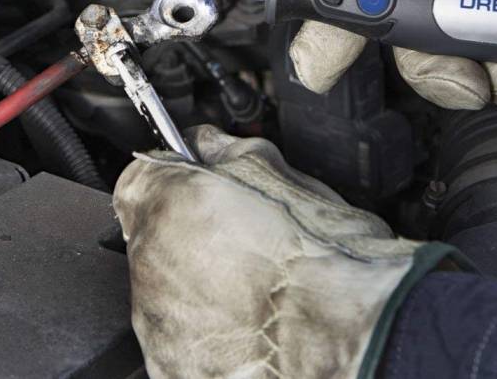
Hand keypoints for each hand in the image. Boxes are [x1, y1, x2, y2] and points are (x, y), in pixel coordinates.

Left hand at [114, 126, 454, 378]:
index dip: (172, 178)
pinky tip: (245, 322)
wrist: (356, 333)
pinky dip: (203, 330)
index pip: (140, 177)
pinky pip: (177, 338)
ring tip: (248, 286)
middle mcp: (151, 265)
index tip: (193, 185)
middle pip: (151, 236)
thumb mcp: (278, 173)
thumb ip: (226, 150)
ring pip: (162, 290)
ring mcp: (160, 323)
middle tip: (237, 240)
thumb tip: (205, 142)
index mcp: (170, 204)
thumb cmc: (325, 254)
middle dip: (186, 234)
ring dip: (193, 284)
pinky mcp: (175, 369)